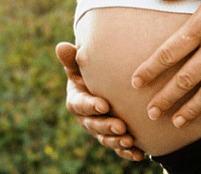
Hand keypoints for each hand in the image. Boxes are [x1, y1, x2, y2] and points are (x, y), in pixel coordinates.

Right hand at [55, 42, 144, 161]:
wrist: (104, 84)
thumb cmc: (89, 72)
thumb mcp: (80, 65)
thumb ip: (72, 58)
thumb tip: (62, 46)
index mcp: (77, 100)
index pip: (81, 104)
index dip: (91, 106)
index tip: (103, 105)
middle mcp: (86, 118)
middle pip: (94, 126)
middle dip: (106, 127)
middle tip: (121, 126)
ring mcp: (99, 130)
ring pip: (106, 139)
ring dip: (117, 142)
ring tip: (130, 140)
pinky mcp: (113, 138)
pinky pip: (118, 149)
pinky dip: (127, 153)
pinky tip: (139, 154)